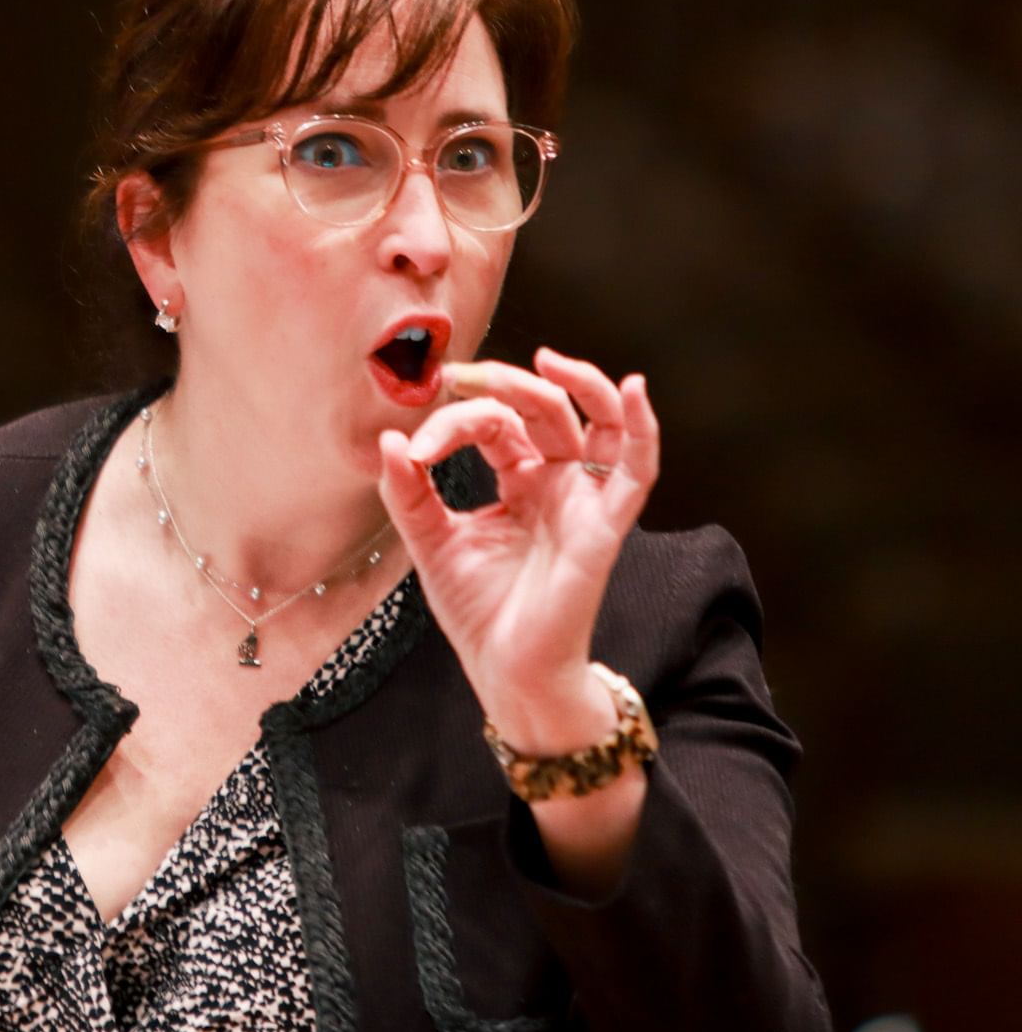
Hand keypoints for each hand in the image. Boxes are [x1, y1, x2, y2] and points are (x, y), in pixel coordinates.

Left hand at [376, 347, 659, 749]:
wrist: (506, 671)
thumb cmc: (479, 610)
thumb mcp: (431, 541)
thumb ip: (409, 492)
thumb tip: (389, 440)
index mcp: (519, 481)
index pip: (496, 426)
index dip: (454, 423)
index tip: (414, 447)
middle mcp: (556, 483)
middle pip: (544, 410)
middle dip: (503, 384)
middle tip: (458, 376)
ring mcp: (583, 501)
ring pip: (598, 423)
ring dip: (580, 384)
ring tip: (547, 360)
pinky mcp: (603, 526)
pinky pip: (636, 471)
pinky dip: (642, 428)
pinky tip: (633, 389)